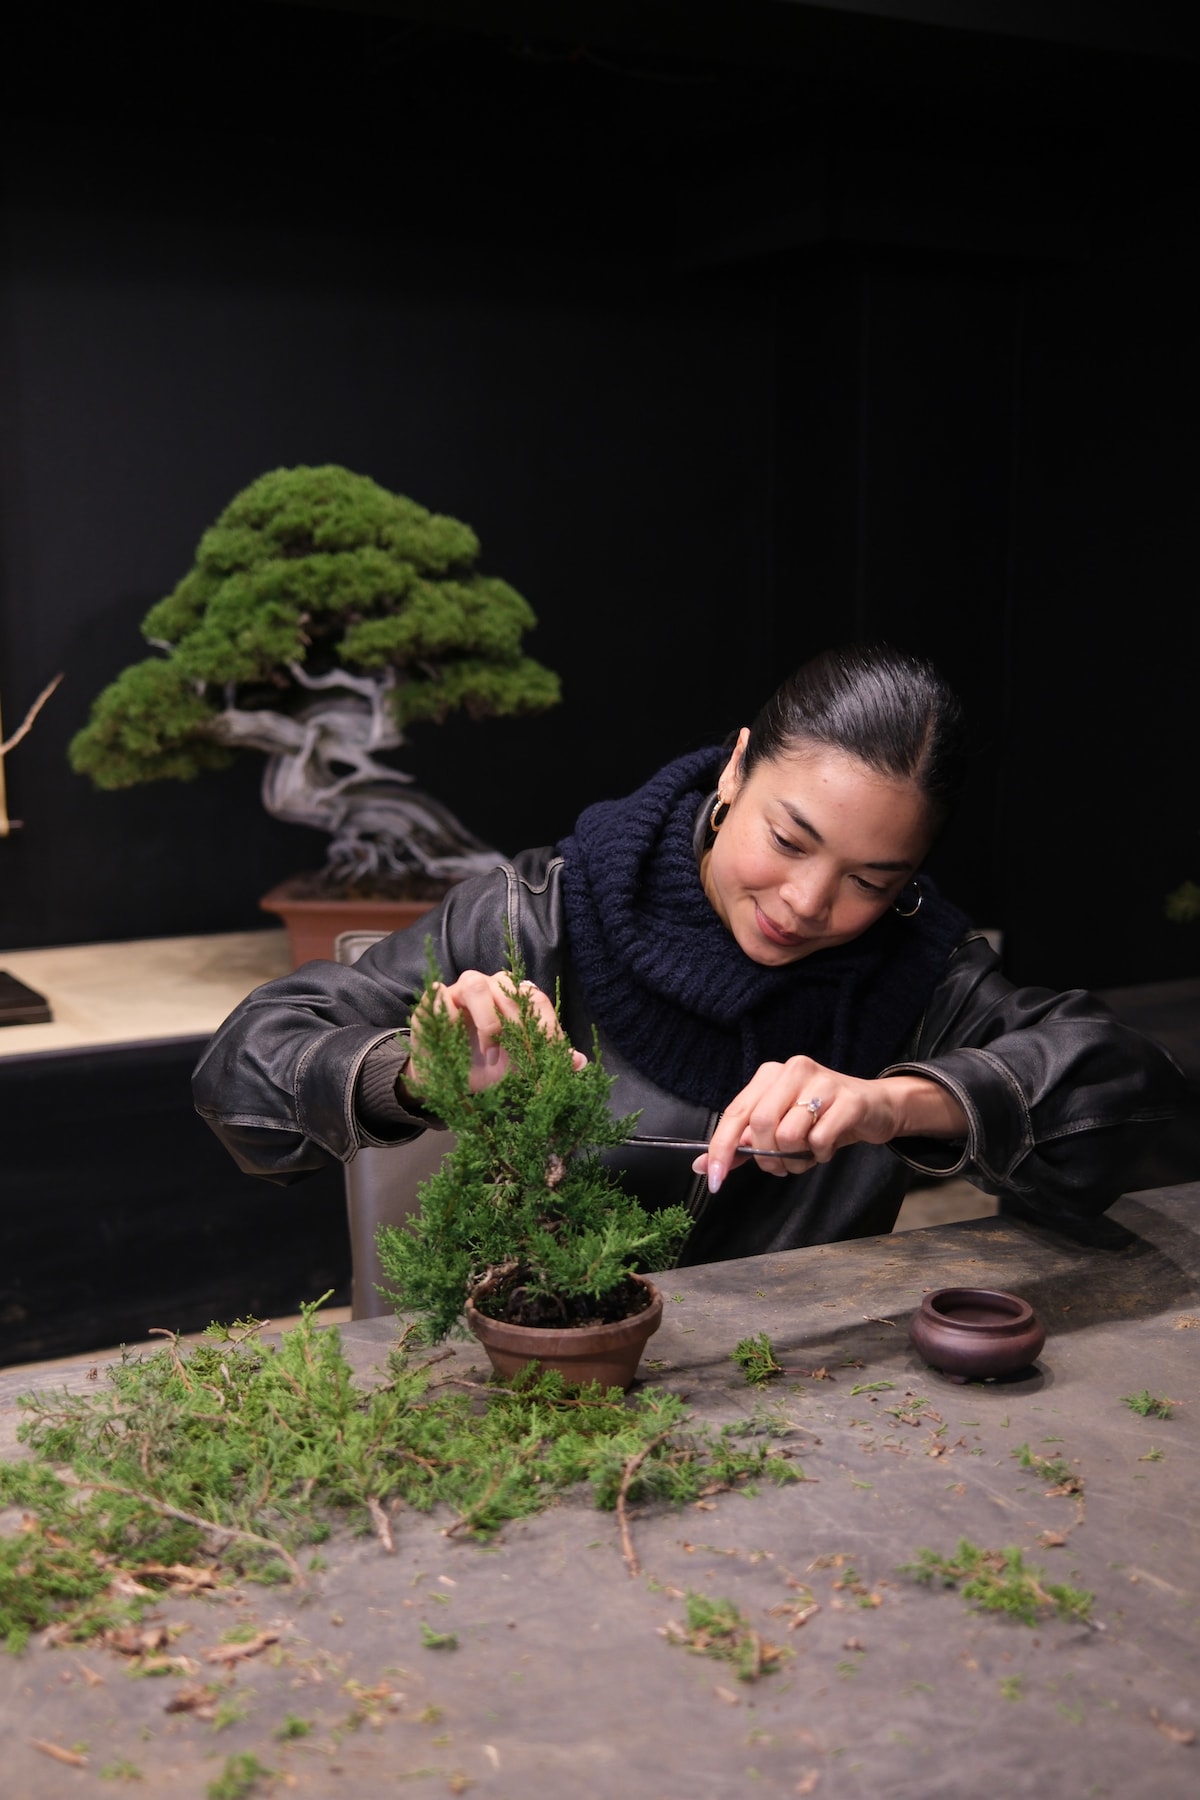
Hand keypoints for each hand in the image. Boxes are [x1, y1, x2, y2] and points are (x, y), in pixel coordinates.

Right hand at [408, 970, 586, 1095]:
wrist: (445, 1080)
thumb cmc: (485, 1067)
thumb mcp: (521, 1068)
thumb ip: (549, 1061)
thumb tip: (581, 1063)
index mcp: (513, 998)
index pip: (536, 999)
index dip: (547, 1025)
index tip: (551, 1056)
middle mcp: (488, 987)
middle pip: (508, 985)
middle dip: (519, 1022)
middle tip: (523, 1056)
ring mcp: (458, 991)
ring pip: (476, 985)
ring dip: (488, 1020)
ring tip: (491, 1053)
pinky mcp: (432, 1001)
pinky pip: (441, 996)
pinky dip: (453, 1019)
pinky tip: (458, 1042)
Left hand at [693, 1055, 967, 1192]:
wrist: (874, 1107)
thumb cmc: (820, 1118)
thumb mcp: (778, 1128)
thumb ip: (742, 1145)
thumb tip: (701, 1165)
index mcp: (769, 1075)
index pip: (735, 1113)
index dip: (721, 1149)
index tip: (715, 1179)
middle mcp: (793, 1070)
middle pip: (760, 1124)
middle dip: (767, 1157)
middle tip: (780, 1166)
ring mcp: (823, 1082)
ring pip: (789, 1134)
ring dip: (795, 1158)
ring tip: (807, 1154)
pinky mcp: (849, 1099)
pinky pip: (820, 1139)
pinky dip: (820, 1154)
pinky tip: (827, 1147)